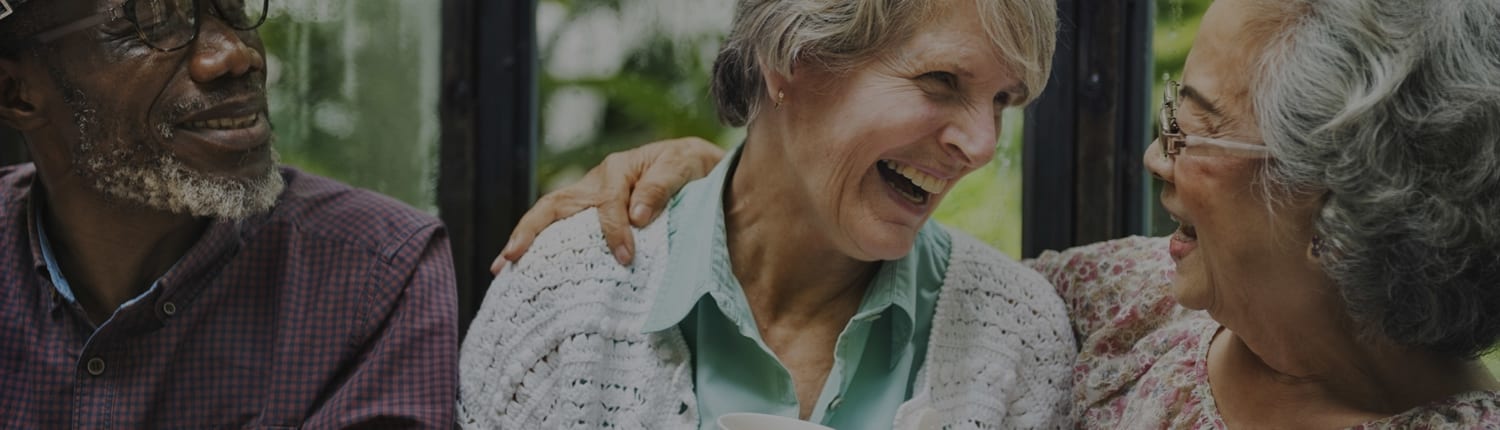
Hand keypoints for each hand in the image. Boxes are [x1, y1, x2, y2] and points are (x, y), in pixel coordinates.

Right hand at [493, 137, 724, 271]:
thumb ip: (662, 186)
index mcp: (618, 170)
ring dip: (525, 240)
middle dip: (530, 231)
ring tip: (502, 267)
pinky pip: (562, 229)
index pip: (607, 203)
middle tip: (510, 258)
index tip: (626, 257)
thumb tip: (637, 216)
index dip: (613, 231)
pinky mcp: (592, 214)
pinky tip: (526, 270)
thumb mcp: (684, 166)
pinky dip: (542, 246)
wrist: (700, 168)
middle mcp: (596, 182)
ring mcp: (590, 198)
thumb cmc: (693, 167)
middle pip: (554, 205)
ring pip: (550, 216)